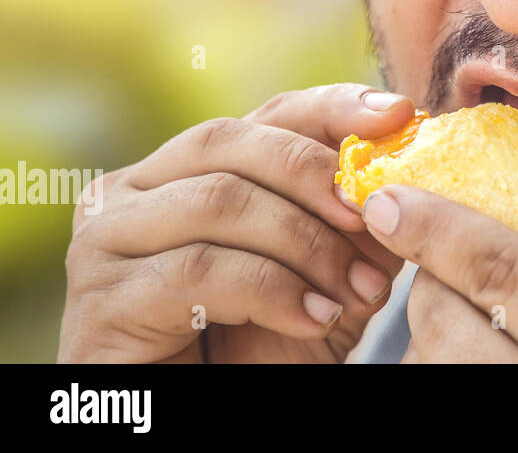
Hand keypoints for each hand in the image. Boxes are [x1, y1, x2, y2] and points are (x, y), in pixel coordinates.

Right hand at [59, 83, 411, 362]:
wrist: (198, 419)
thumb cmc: (263, 345)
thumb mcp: (326, 270)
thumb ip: (357, 218)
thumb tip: (407, 165)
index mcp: (188, 168)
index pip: (267, 113)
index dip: (334, 107)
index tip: (398, 116)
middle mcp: (133, 190)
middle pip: (236, 142)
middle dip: (319, 176)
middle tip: (375, 216)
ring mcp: (106, 240)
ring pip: (220, 200)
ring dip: (305, 244)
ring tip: (355, 291)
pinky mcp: (102, 299)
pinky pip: (199, 270)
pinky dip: (272, 290)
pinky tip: (314, 317)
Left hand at [360, 171, 517, 362]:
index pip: (505, 274)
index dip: (440, 228)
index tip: (390, 199)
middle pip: (446, 324)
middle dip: (436, 283)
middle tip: (458, 273)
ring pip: (428, 367)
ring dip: (435, 339)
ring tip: (482, 334)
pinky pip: (433, 397)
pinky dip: (441, 371)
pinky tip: (481, 365)